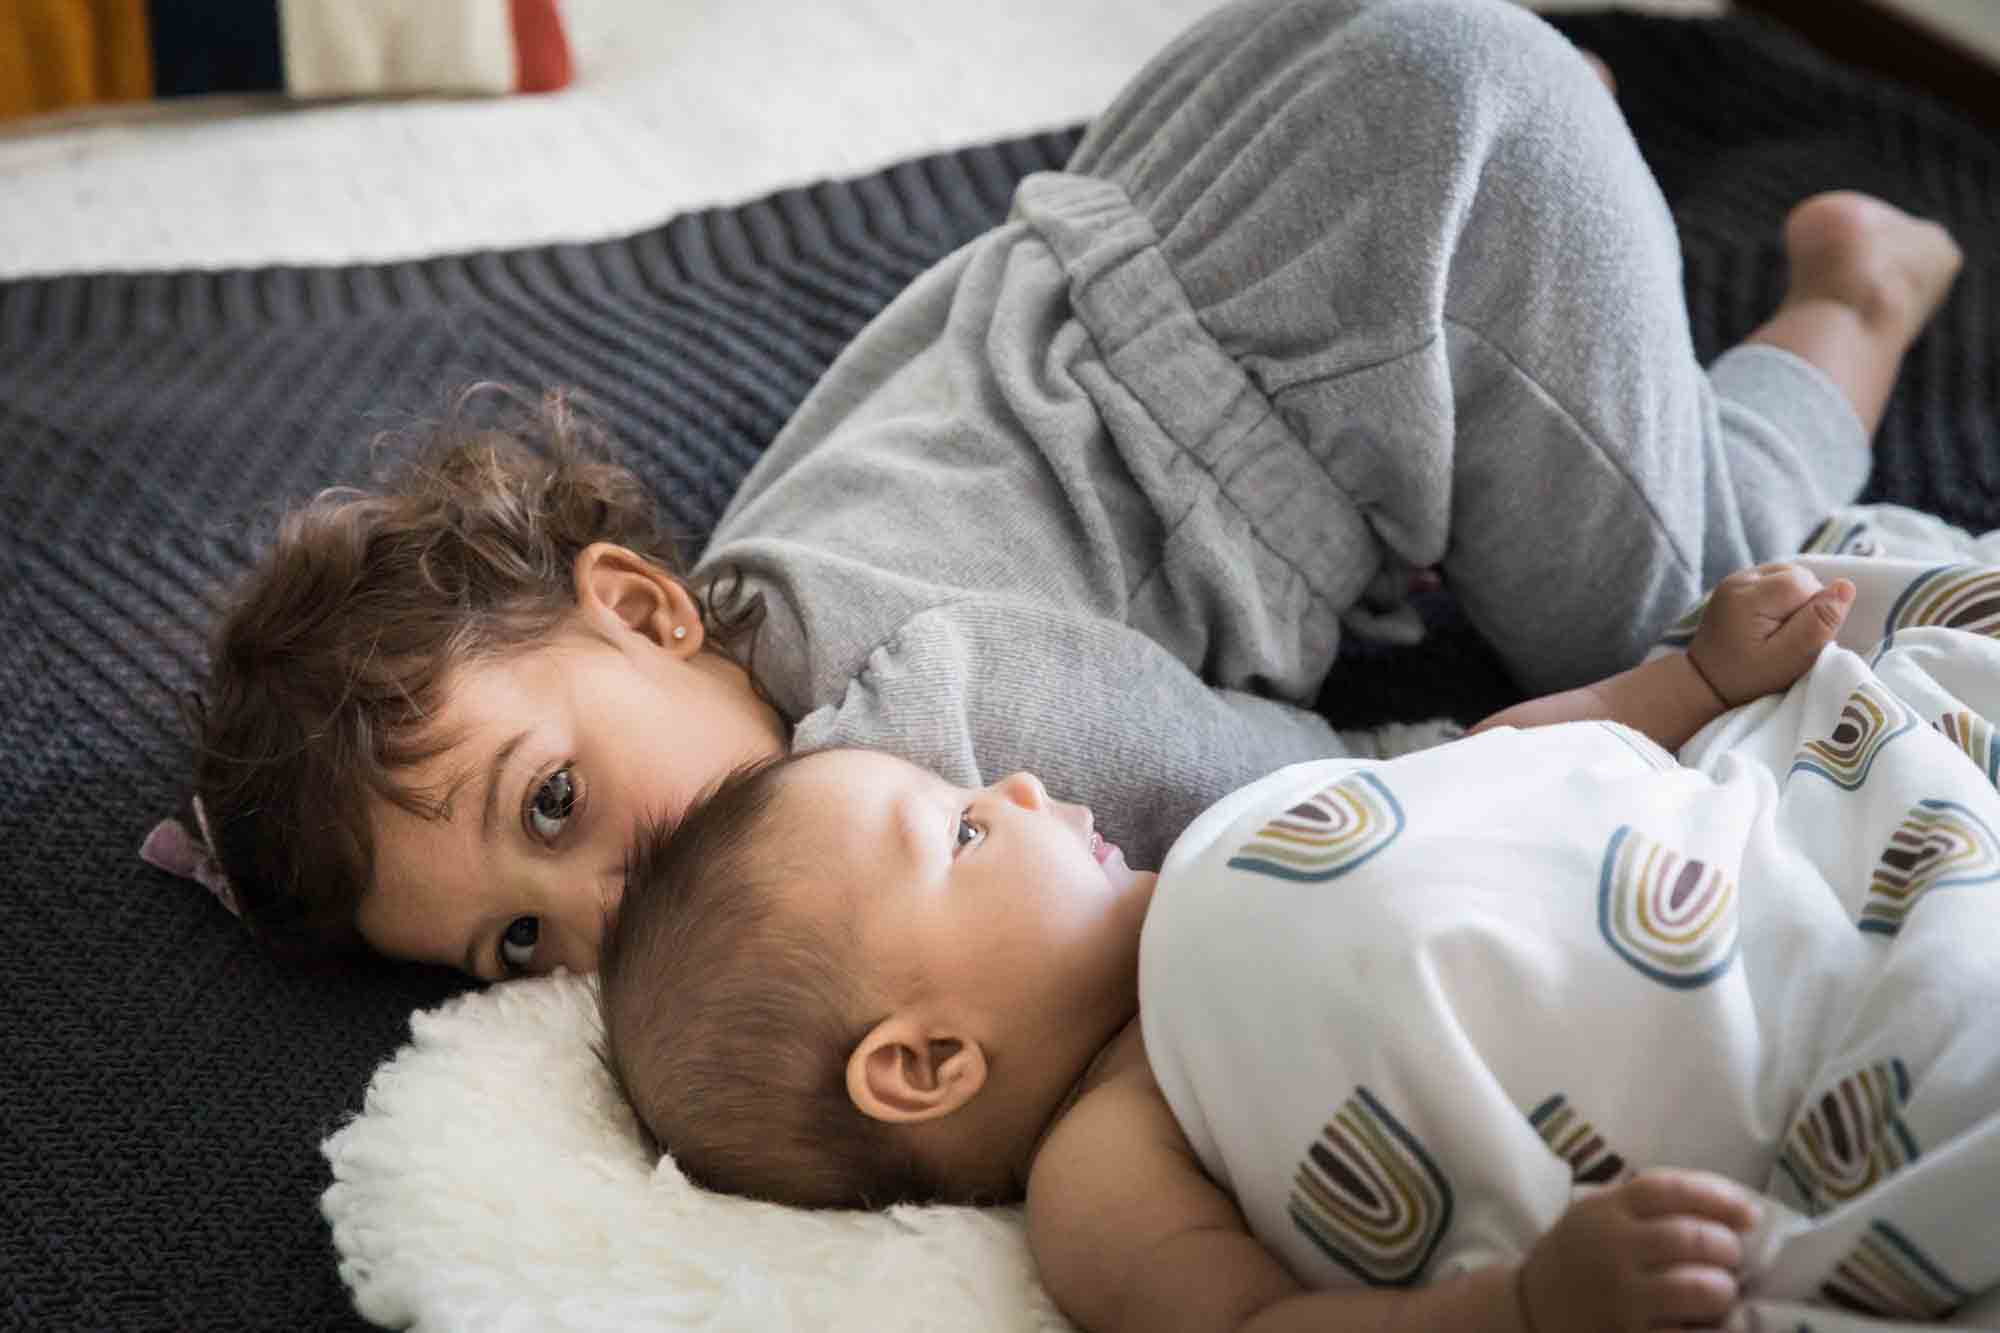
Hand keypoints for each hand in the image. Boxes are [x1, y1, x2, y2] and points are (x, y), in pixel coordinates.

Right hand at [1517, 1170, 1759, 1332]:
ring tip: (1719, 1291)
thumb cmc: (1583, 1255)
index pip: (1669, 1190)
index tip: (1749, 1214)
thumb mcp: (1601, 1213)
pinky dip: (1710, 1330)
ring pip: (1698, 1289)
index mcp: (1607, 1210)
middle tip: (1730, 1257)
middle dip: (1726, 1248)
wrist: (1532, 1307)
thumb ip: (1654, 1204)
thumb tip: (1739, 1210)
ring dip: (1722, 1289)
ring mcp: (1621, 1298)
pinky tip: (1709, 1325)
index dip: (1718, 1197)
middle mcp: (1612, 1249)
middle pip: (1690, 1238)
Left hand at [1687, 562, 1853, 706]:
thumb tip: (1845, 586)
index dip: (1815, 610)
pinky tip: (1773, 622)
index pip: (1805, 584)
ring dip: (1797, 601)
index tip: (1799, 638)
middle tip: (1789, 638)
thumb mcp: (1789, 659)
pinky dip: (1784, 599)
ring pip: (1790, 575)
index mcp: (1747, 597)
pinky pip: (1777, 579)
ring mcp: (1736, 578)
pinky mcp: (1738, 583)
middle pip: (1798, 575)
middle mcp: (1739, 580)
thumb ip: (1818, 624)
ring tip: (1780, 631)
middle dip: (1806, 604)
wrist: (1707, 682)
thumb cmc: (1749, 678)